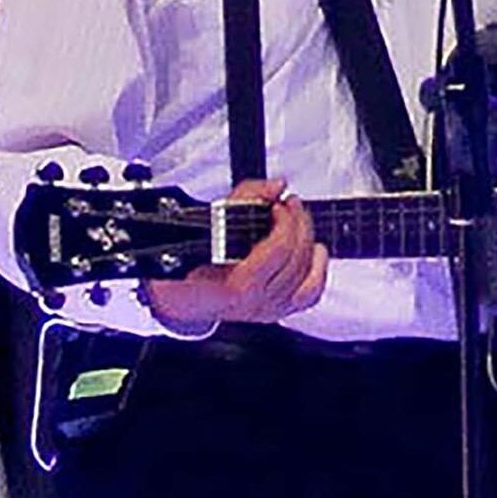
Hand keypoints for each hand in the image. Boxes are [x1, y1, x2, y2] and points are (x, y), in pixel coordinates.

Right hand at [140, 179, 328, 333]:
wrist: (178, 296)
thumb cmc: (186, 263)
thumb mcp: (207, 222)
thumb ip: (245, 198)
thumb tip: (275, 186)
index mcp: (234, 286)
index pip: (277, 251)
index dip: (284, 223)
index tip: (277, 205)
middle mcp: (254, 303)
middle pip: (295, 258)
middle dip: (298, 224)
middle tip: (290, 205)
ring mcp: (268, 309)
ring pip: (306, 274)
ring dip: (307, 241)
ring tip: (298, 221)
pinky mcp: (277, 311)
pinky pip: (310, 294)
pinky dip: (318, 270)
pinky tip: (315, 251)